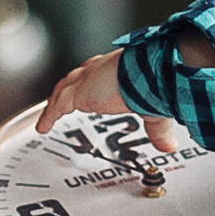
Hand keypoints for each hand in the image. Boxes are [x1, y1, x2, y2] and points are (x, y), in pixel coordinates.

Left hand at [37, 51, 185, 152]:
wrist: (152, 71)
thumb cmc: (158, 82)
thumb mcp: (156, 111)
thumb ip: (159, 131)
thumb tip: (170, 146)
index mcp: (118, 69)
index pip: (98, 74)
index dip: (91, 82)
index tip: (89, 89)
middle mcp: (100, 70)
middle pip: (76, 79)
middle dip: (69, 90)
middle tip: (62, 102)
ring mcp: (88, 79)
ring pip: (64, 90)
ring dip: (55, 103)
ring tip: (47, 118)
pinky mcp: (79, 91)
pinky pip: (58, 104)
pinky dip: (50, 116)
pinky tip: (44, 127)